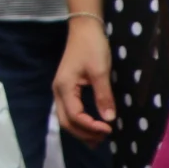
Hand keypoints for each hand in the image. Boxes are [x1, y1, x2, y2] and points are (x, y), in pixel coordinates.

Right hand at [53, 18, 116, 142]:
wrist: (84, 29)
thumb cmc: (92, 48)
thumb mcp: (100, 71)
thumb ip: (103, 96)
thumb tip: (109, 119)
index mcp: (64, 88)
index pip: (75, 116)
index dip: (91, 126)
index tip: (110, 129)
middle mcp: (58, 91)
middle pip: (66, 121)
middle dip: (84, 133)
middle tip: (104, 138)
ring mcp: (61, 90)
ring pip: (66, 118)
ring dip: (81, 130)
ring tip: (99, 138)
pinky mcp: (67, 88)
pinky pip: (70, 110)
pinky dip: (80, 122)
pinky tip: (92, 125)